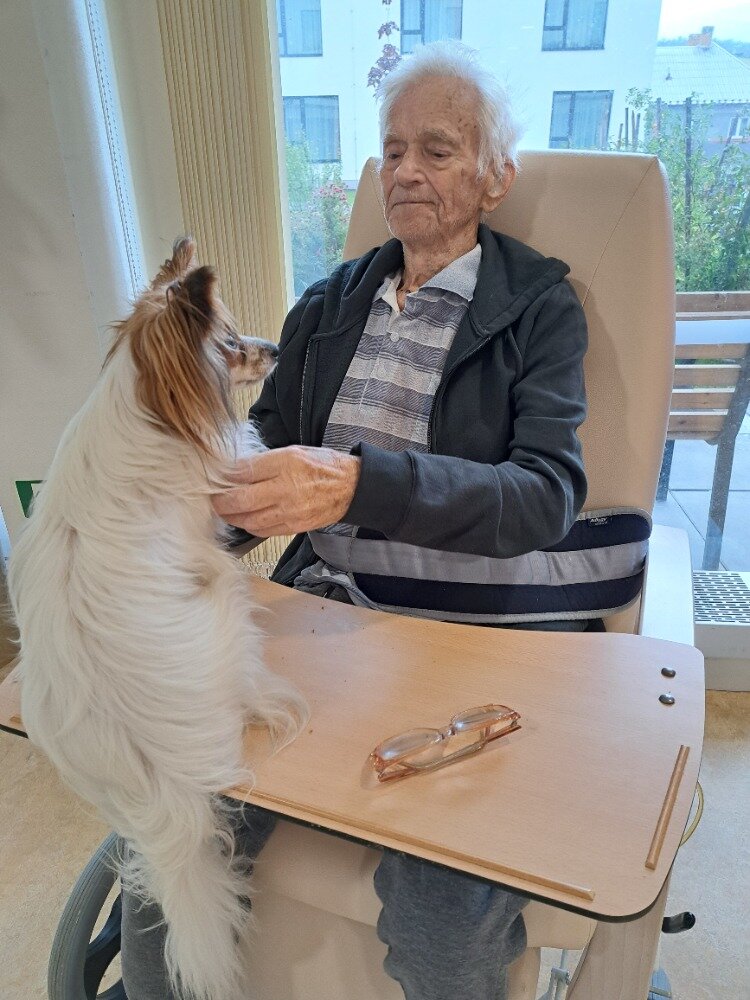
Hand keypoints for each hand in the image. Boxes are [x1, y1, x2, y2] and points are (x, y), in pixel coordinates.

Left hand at [212, 446, 360, 535]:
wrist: (351, 488)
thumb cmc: (323, 467)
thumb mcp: (293, 452)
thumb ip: (264, 461)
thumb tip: (235, 470)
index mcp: (286, 464)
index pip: (244, 471)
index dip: (224, 476)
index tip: (214, 477)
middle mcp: (286, 489)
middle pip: (241, 500)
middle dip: (220, 501)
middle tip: (211, 498)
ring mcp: (289, 511)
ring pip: (248, 519)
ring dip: (231, 516)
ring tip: (224, 509)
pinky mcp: (292, 527)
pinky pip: (262, 530)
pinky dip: (248, 525)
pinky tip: (243, 518)